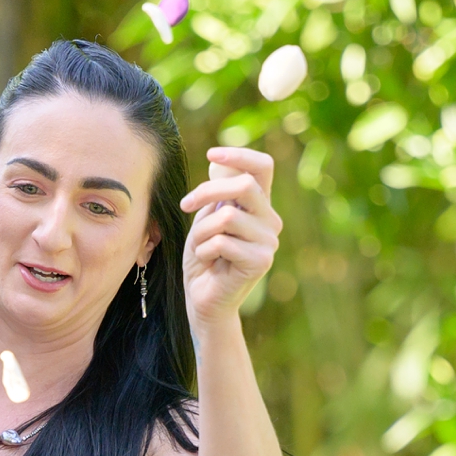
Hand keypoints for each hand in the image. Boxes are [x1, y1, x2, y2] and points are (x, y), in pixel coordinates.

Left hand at [179, 146, 282, 333]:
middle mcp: (270, 220)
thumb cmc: (204, 259)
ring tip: (200, 247)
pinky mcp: (261, 261)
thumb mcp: (206, 220)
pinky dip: (204, 250)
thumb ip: (217, 196)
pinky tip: (208, 262)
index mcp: (259, 206)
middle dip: (207, 191)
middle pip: (245, 185)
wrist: (204, 300)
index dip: (239, 155)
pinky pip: (223, 242)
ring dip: (202, 231)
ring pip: (228, 216)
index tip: (211, 154)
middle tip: (185, 205)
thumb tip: (218, 165)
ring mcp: (269, 241)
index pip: (263, 167)